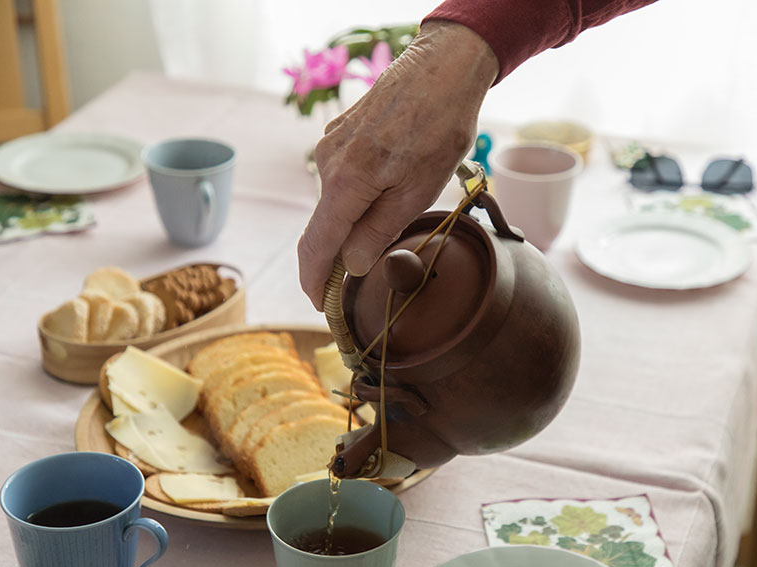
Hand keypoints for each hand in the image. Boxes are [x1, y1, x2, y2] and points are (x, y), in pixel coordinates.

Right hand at [298, 20, 498, 310]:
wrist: (442, 70)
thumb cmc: (438, 130)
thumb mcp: (417, 192)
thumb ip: (379, 231)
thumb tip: (353, 266)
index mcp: (345, 183)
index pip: (317, 246)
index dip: (315, 281)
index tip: (319, 306)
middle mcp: (328, 164)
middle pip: (325, 226)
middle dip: (338, 258)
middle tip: (359, 283)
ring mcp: (331, 146)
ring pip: (336, 202)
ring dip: (354, 224)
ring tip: (393, 222)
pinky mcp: (341, 134)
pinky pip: (343, 179)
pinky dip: (357, 198)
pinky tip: (387, 192)